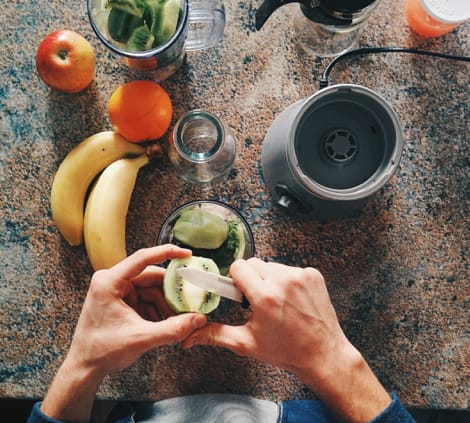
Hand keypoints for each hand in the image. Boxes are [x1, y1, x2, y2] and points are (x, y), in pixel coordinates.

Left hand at [41, 245, 206, 421]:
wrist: (84, 368)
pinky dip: (157, 310)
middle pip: (150, 277)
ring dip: (164, 304)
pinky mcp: (121, 301)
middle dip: (169, 291)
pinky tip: (163, 323)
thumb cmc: (101, 351)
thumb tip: (197, 319)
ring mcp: (116, 291)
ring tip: (174, 320)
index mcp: (109, 282)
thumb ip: (172, 329)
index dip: (167, 253)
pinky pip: (145, 299)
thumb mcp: (141, 338)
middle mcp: (112, 281)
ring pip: (150, 289)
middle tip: (188, 300)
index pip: (142, 258)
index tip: (186, 253)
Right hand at [183, 258, 390, 422]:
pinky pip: (290, 268)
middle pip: (254, 263)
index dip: (235, 279)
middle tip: (256, 300)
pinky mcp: (313, 274)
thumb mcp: (246, 343)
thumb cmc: (286, 351)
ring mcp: (301, 276)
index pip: (239, 267)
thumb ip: (215, 335)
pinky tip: (291, 299)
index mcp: (265, 296)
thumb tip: (190, 336)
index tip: (238, 292)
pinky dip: (287, 279)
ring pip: (272, 265)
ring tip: (276, 301)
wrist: (323, 354)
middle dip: (251, 279)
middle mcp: (283, 281)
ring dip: (269, 278)